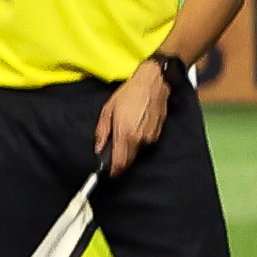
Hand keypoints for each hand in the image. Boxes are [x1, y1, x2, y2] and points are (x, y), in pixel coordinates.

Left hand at [89, 59, 171, 173]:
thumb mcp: (108, 110)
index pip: (119, 163)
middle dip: (120, 160)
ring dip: (129, 148)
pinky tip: (135, 126)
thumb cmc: (131, 93)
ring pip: (137, 152)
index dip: (113, 172)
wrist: (154, 83)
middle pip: (128, 160)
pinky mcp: (158, 134)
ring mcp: (151, 137)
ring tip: (125, 131)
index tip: (108, 174)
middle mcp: (140, 139)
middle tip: (112, 152)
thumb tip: (99, 147)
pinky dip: (138, 140)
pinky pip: (145, 143)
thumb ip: (102, 132)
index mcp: (125, 134)